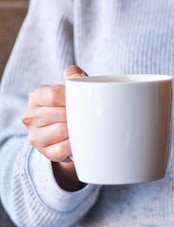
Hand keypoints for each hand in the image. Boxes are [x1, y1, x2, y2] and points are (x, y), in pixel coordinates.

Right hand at [21, 65, 87, 190]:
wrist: (64, 133)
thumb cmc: (68, 106)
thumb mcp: (69, 89)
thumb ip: (74, 78)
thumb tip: (76, 74)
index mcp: (36, 96)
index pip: (54, 95)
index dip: (72, 98)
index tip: (85, 100)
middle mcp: (31, 116)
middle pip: (60, 113)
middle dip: (78, 114)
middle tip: (90, 114)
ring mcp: (35, 136)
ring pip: (62, 131)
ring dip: (77, 129)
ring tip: (86, 126)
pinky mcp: (45, 152)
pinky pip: (62, 149)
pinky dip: (73, 145)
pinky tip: (80, 140)